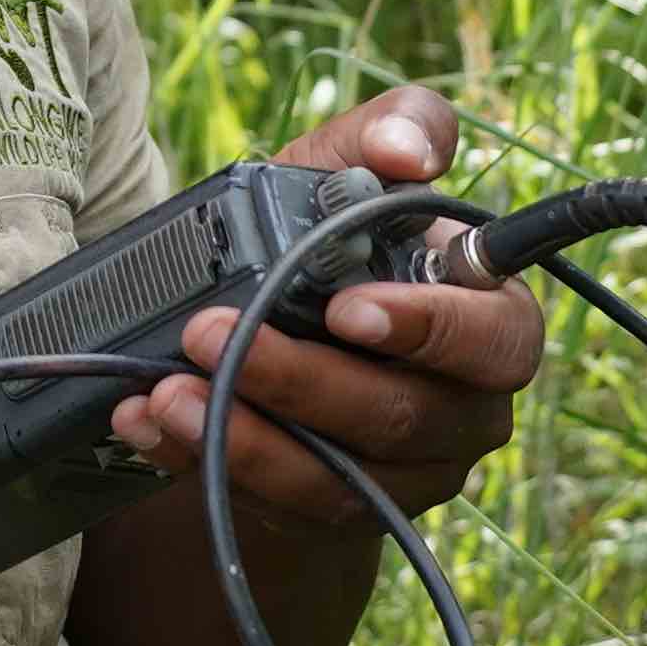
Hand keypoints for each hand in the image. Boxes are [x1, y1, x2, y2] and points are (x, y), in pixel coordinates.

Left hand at [108, 86, 544, 539]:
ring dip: (242, 434)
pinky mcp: (337, 514)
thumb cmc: (330, 240)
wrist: (283, 333)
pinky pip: (276, 504)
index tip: (343, 310)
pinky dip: (202, 460)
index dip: (432, 330)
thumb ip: (392, 132)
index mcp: (491, 324)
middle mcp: (464, 412)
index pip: (499, 339)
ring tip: (166, 390)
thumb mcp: (349, 171)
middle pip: (400, 416)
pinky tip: (147, 421)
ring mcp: (405, 476)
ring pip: (337, 477)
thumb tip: (409, 150)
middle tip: (212, 333)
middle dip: (300, 380)